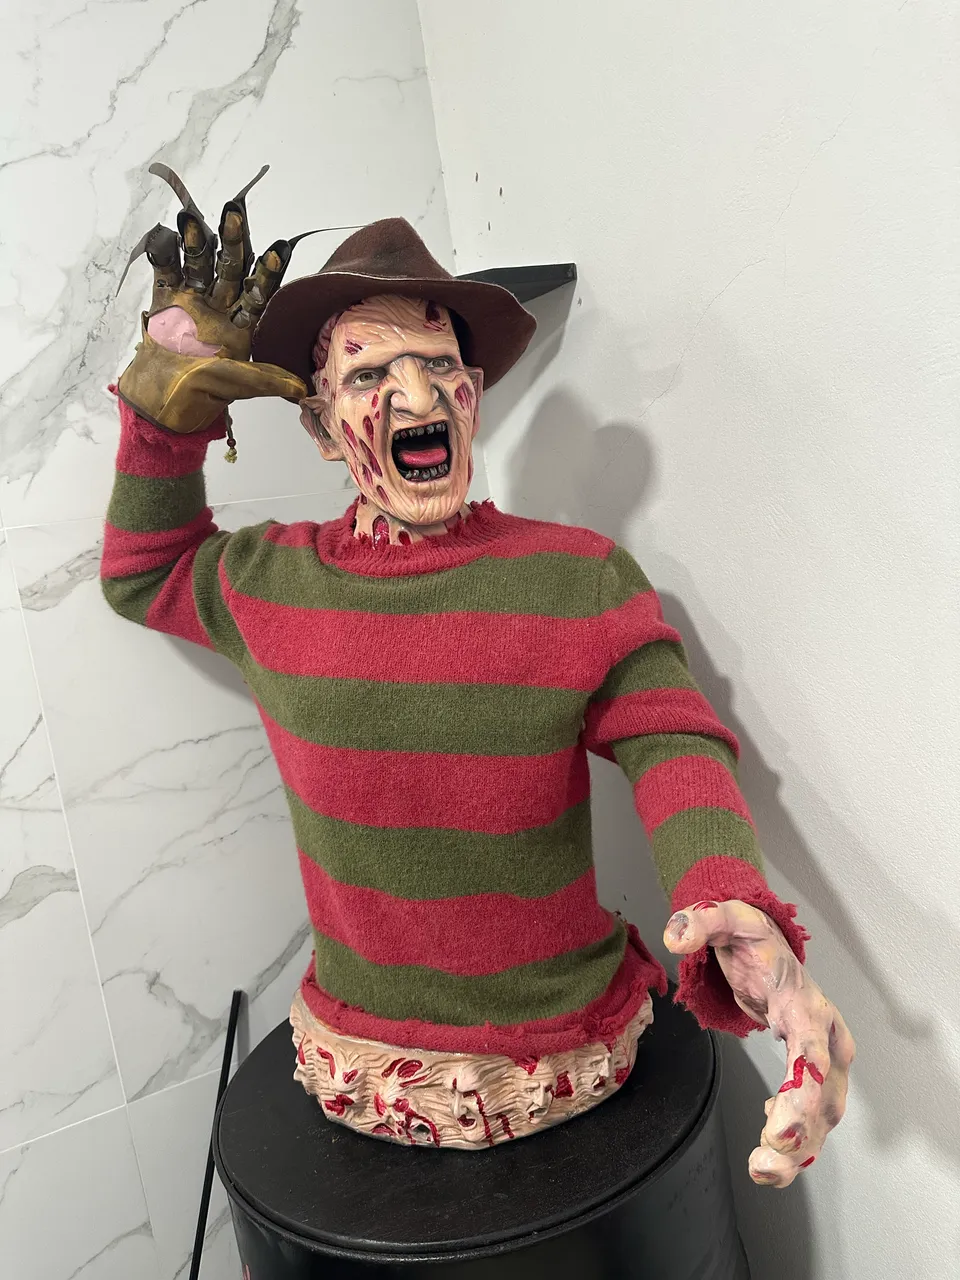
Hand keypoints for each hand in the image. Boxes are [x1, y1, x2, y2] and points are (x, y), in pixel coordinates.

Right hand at [117, 163, 306, 432]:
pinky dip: (164, 252)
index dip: (269, 271)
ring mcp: (192, 302)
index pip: (260, 292)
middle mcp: (221, 308)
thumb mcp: (239, 386)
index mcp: (243, 326)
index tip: (278, 248)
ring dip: (197, 240)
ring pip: (199, 264)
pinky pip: (166, 270)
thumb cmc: (201, 396)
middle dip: (234, 240)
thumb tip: (305, 389)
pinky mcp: (165, 301)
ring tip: (193, 216)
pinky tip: (166, 231)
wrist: (159, 404)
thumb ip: (268, 380)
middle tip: (235, 210)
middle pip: (230, 268)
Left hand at [664, 898, 854, 1187]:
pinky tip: (770, 1148)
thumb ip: (700, 922)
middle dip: (800, 1134)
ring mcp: (824, 1057)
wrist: (770, 943)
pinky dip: (796, 1141)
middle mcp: (825, 1035)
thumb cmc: (753, 937)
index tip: (784, 1126)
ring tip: (763, 1170)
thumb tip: (674, 935)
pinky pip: (812, 1116)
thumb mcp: (726, 917)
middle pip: (825, 1094)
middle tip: (765, 1161)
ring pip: (824, 1115)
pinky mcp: (814, 1072)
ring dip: (798, 1150)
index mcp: (806, 1003)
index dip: (804, 1088)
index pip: (811, 1048)